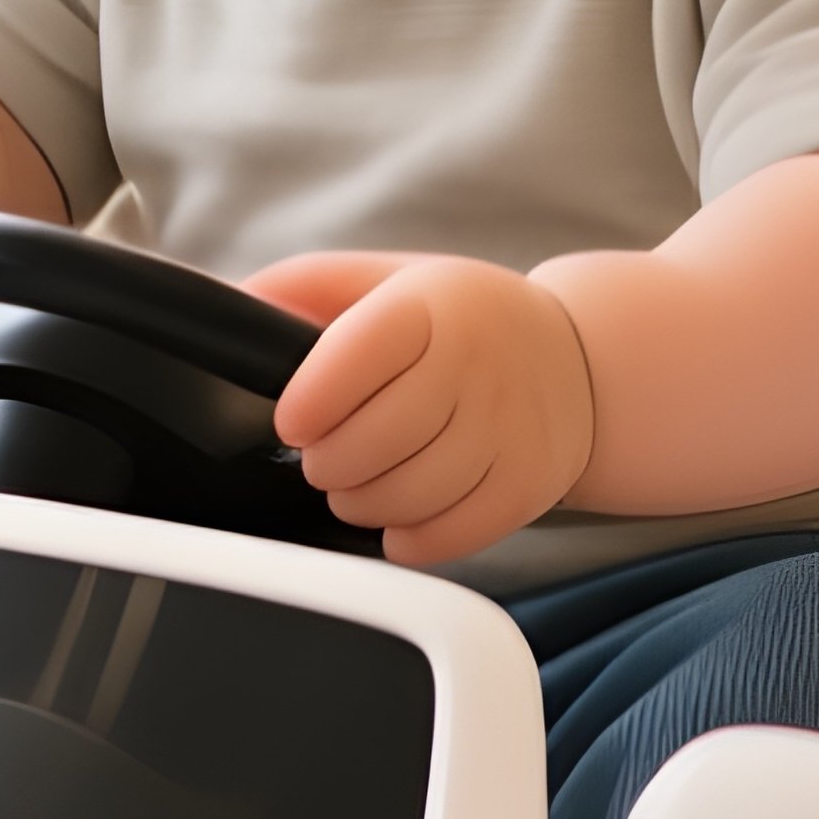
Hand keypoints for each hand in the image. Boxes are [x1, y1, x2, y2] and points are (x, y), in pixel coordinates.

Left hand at [246, 252, 594, 566]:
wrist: (580, 359)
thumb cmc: (462, 319)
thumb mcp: (389, 279)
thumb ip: (309, 284)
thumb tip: (238, 302)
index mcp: (429, 306)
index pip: (355, 357)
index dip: (309, 399)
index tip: (289, 421)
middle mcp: (475, 364)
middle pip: (378, 439)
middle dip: (327, 463)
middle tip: (319, 459)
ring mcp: (510, 427)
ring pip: (413, 492)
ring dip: (361, 504)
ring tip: (351, 488)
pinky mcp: (531, 484)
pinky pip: (458, 532)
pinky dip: (412, 539)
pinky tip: (395, 520)